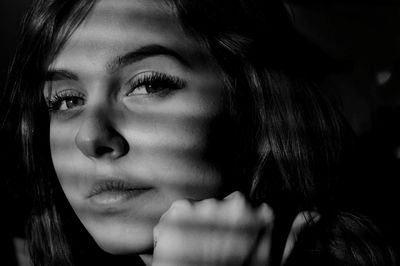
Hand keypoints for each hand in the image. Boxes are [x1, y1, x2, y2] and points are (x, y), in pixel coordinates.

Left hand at [152, 192, 318, 265]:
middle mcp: (237, 201)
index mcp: (263, 213)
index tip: (233, 244)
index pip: (251, 210)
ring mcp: (209, 204)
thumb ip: (293, 236)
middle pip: (226, 207)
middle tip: (212, 252)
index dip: (240, 230)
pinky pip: (178, 214)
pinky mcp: (178, 210)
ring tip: (196, 252)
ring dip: (198, 227)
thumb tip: (315, 213)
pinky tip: (182, 250)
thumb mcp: (273, 263)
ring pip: (202, 210)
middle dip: (219, 225)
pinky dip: (177, 229)